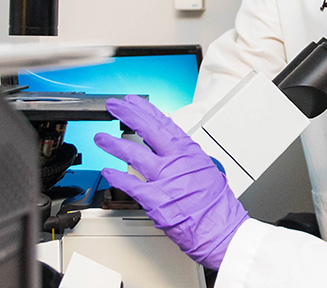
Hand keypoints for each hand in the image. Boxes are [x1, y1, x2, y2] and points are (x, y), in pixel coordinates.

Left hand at [94, 95, 248, 269]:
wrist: (221, 229)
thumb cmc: (217, 205)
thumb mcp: (208, 170)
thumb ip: (188, 159)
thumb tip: (175, 151)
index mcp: (190, 152)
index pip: (164, 123)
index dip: (146, 110)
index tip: (135, 101)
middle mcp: (177, 161)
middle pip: (148, 130)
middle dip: (128, 114)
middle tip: (114, 106)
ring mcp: (165, 179)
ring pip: (133, 154)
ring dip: (113, 144)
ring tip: (100, 138)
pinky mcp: (155, 200)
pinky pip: (130, 185)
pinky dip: (116, 177)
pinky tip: (107, 171)